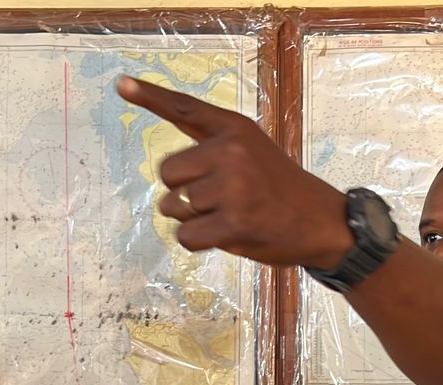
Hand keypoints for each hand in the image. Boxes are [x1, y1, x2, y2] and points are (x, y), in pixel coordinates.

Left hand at [116, 76, 352, 269]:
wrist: (321, 221)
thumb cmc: (278, 187)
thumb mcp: (252, 150)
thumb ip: (211, 146)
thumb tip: (166, 171)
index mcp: (234, 128)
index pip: (183, 108)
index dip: (149, 96)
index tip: (121, 85)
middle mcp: (231, 151)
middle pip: (167, 173)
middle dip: (181, 191)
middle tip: (217, 198)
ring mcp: (232, 188)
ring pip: (174, 207)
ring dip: (192, 218)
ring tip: (227, 215)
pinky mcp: (233, 223)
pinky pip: (186, 235)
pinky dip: (198, 241)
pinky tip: (226, 234)